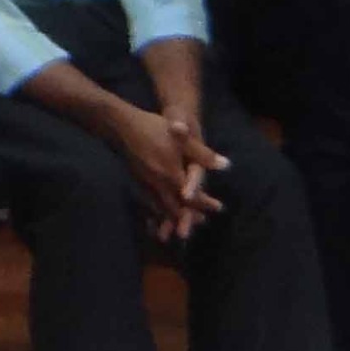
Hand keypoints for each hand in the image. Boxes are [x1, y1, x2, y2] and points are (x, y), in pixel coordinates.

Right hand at [102, 99, 227, 244]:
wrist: (122, 127)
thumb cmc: (154, 129)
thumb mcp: (182, 139)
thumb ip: (203, 154)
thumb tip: (226, 165)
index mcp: (172, 176)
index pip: (192, 196)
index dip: (205, 203)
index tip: (218, 208)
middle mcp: (159, 184)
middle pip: (176, 206)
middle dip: (189, 215)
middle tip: (201, 221)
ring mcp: (146, 184)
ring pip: (161, 207)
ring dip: (173, 216)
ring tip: (181, 223)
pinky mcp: (138, 181)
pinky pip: (150, 202)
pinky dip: (157, 211)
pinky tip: (159, 212)